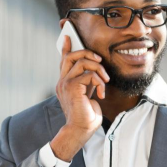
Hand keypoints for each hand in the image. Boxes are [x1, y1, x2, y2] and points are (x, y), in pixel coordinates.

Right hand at [53, 34, 108, 157]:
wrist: (81, 130)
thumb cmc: (86, 116)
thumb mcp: (87, 94)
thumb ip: (87, 82)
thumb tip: (95, 71)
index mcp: (65, 82)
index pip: (64, 61)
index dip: (66, 48)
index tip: (68, 36)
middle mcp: (62, 81)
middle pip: (71, 56)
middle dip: (87, 53)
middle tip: (99, 60)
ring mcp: (65, 84)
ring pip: (82, 62)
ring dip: (98, 69)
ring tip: (105, 80)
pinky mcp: (72, 88)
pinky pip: (89, 75)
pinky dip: (99, 82)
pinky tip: (101, 93)